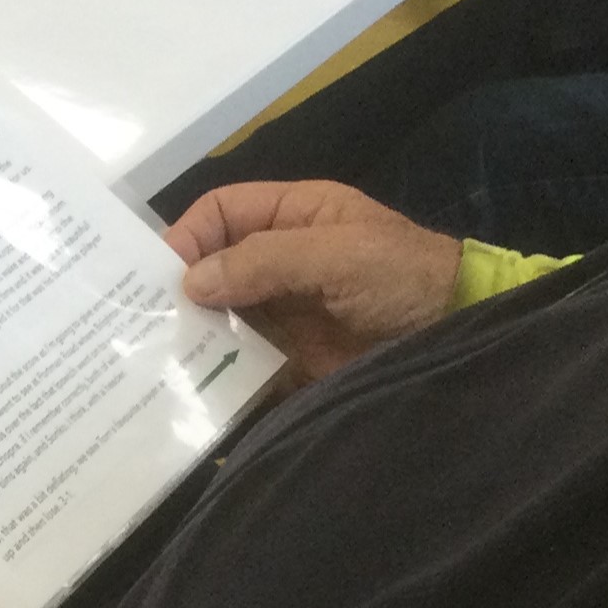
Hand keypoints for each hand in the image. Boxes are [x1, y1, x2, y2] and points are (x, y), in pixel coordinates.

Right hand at [164, 181, 460, 381]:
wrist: (463, 339)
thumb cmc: (405, 278)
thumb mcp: (340, 255)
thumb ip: (266, 261)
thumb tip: (191, 282)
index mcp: (292, 216)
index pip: (220, 214)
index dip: (187, 237)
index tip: (157, 277)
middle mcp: (281, 261)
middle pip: (213, 268)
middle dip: (181, 293)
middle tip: (144, 325)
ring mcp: (286, 313)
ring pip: (223, 319)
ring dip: (195, 338)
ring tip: (161, 363)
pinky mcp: (294, 362)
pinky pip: (246, 366)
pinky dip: (221, 378)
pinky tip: (197, 393)